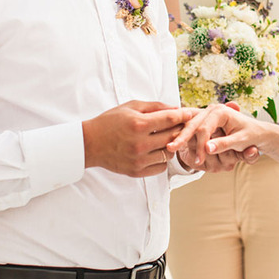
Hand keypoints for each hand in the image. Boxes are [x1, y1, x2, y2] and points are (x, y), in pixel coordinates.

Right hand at [82, 101, 196, 177]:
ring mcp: (138, 160)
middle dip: (179, 129)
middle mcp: (140, 144)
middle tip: (180, 125)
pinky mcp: (136, 172)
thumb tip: (176, 108)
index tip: (189, 113)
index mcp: (138, 125)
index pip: (170, 119)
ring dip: (171, 145)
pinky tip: (156, 151)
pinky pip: (161, 167)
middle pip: (173, 136)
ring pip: (169, 153)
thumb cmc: (110, 121)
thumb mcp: (131, 107)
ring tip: (166, 138)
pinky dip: (162, 159)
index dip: (183, 115)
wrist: (89, 143)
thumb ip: (155, 106)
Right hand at [168, 103, 263, 165]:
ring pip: (189, 126)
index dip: (201, 145)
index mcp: (221, 112)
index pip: (205, 128)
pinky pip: (190, 129)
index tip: (199, 160)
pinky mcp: (203, 122)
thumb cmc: (251, 135)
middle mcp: (211, 111)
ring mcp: (206, 115)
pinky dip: (183, 138)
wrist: (256, 132)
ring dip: (180, 138)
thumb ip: (224, 144)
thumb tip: (208, 148)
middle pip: (193, 124)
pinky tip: (174, 146)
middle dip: (182, 138)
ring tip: (170, 148)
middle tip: (171, 149)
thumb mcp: (241, 141)